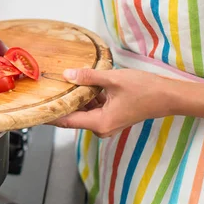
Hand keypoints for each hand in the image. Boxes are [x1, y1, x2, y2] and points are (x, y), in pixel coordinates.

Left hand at [48, 68, 174, 137]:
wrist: (169, 97)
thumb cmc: (146, 90)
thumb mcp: (113, 79)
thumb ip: (88, 77)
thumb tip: (67, 74)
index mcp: (99, 123)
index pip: (66, 121)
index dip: (49, 116)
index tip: (35, 111)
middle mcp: (101, 128)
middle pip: (73, 116)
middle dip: (62, 103)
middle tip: (47, 89)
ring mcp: (107, 124)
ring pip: (84, 111)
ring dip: (76, 99)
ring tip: (63, 83)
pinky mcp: (112, 118)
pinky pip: (94, 109)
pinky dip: (88, 99)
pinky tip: (85, 85)